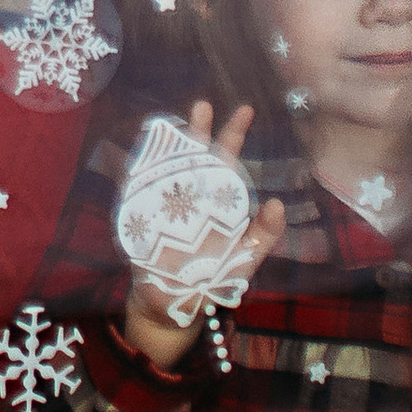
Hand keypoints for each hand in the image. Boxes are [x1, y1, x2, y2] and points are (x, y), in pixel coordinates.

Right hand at [122, 101, 287, 370]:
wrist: (175, 307)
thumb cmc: (213, 281)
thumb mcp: (246, 259)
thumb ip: (264, 234)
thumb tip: (277, 202)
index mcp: (219, 202)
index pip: (228, 162)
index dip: (234, 135)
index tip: (245, 109)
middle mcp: (193, 197)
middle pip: (195, 157)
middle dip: (198, 131)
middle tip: (203, 104)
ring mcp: (166, 207)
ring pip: (167, 168)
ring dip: (167, 148)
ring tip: (168, 125)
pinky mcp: (143, 222)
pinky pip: (137, 193)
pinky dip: (134, 175)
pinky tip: (135, 158)